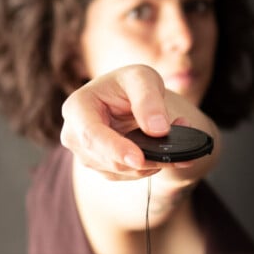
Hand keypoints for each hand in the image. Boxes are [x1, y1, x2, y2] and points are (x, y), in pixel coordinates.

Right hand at [60, 64, 171, 180]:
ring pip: (123, 171)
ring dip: (153, 160)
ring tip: (177, 138)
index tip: (139, 159)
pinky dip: (151, 164)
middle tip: (179, 151)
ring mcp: (87, 156)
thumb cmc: (128, 83)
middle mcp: (74, 136)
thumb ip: (149, 101)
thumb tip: (159, 130)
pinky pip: (130, 174)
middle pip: (109, 160)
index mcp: (77, 108)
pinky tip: (163, 148)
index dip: (115, 149)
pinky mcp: (103, 168)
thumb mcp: (141, 78)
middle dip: (146, 158)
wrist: (125, 97)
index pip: (92, 136)